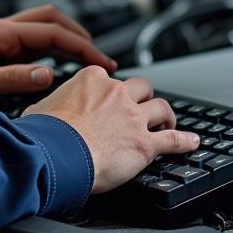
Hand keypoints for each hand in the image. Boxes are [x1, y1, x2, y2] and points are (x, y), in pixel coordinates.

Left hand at [0, 5, 115, 114]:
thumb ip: (13, 79)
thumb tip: (47, 75)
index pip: (50, 32)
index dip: (80, 45)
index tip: (100, 60)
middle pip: (51, 20)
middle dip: (79, 35)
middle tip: (99, 56)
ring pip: (41, 26)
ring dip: (65, 38)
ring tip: (84, 59)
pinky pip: (29, 40)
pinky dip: (49, 48)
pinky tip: (55, 64)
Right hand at [22, 66, 199, 193]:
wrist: (57, 154)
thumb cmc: (45, 134)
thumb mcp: (40, 109)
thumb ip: (50, 105)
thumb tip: (41, 113)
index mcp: (91, 79)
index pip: (108, 78)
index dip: (110, 92)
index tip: (109, 101)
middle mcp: (116, 93)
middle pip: (141, 88)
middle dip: (143, 98)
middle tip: (142, 109)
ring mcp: (133, 117)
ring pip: (161, 108)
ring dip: (165, 116)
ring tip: (167, 123)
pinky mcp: (144, 143)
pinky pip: (173, 139)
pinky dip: (185, 140)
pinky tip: (192, 142)